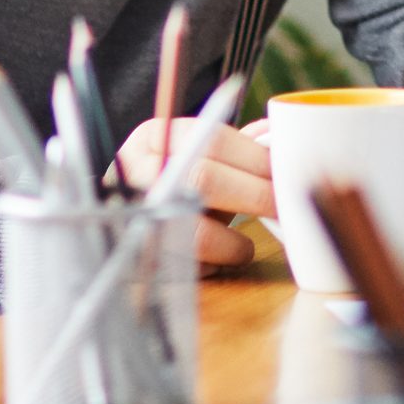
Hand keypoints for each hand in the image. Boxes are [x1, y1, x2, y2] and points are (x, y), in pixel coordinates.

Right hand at [113, 115, 275, 268]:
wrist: (119, 221)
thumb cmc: (168, 184)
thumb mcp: (194, 157)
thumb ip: (232, 149)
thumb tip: (273, 136)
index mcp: (154, 138)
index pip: (214, 139)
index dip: (256, 159)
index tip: (284, 174)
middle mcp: (137, 173)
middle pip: (204, 179)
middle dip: (254, 195)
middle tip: (281, 208)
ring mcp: (133, 216)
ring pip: (195, 231)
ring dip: (233, 244)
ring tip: (244, 247)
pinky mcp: (138, 257)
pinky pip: (185, 266)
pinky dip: (210, 267)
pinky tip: (216, 261)